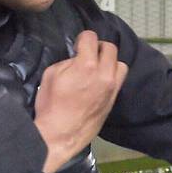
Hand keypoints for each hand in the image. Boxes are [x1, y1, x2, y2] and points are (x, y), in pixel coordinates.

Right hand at [33, 30, 128, 172]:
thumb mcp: (51, 75)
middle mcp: (104, 74)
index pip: (91, 37)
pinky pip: (120, 80)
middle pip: (110, 48)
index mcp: (87, 65)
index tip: (77, 46)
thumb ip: (68, 62)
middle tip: (87, 55)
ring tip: (98, 68)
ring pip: (120, 64)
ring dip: (110, 62)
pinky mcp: (114, 100)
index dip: (82, 39)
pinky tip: (100, 81)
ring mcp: (112, 88)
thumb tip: (78, 60)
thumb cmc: (51, 105)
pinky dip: (112, 76)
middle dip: (98, 47)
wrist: (60, 135)